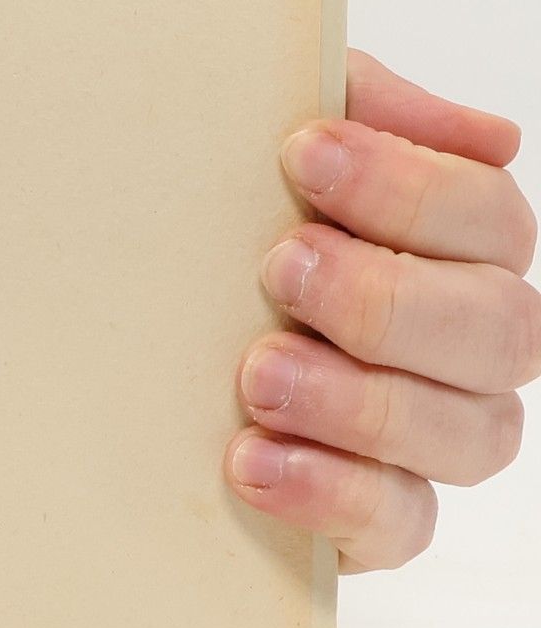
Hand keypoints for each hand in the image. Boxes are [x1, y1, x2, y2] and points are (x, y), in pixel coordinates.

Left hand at [226, 49, 537, 569]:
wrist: (129, 359)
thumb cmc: (218, 236)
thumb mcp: (261, 149)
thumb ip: (354, 107)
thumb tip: (487, 135)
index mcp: (456, 247)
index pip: (485, 214)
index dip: (407, 185)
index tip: (300, 155)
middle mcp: (467, 344)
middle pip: (498, 327)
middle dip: (387, 295)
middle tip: (280, 267)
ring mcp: (432, 437)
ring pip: (469, 433)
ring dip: (359, 400)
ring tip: (258, 374)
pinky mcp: (378, 516)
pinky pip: (399, 521)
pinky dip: (331, 491)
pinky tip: (253, 461)